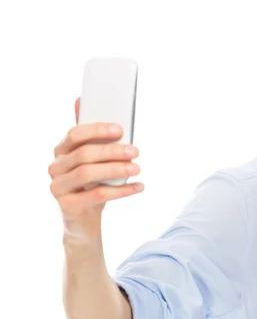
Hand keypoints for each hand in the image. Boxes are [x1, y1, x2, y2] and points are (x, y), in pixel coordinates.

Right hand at [48, 97, 143, 243]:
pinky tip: (139, 187)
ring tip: (137, 168)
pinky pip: (97, 196)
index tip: (121, 129)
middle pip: (84, 154)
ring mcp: (58, 187)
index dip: (98, 130)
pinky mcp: (67, 206)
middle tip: (136, 151)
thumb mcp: (94, 158)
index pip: (75, 133)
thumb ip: (91, 134)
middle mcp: (55, 167)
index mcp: (61, 150)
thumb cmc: (92, 182)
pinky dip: (122, 191)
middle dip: (113, 151)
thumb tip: (80, 98)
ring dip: (116, 169)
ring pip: (88, 174)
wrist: (84, 219)